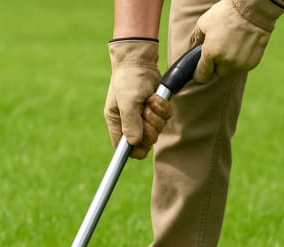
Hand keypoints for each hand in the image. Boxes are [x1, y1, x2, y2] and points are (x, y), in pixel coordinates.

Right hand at [104, 39, 167, 158]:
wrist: (140, 60)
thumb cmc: (128, 79)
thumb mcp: (127, 101)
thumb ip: (130, 122)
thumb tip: (134, 143)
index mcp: (117, 123)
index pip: (125, 149)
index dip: (135, 149)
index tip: (141, 139)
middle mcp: (130, 123)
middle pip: (146, 142)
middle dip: (149, 127)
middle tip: (145, 111)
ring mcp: (144, 117)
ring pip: (158, 129)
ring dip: (156, 114)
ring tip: (149, 100)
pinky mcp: (156, 109)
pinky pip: (166, 117)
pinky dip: (163, 107)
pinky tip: (155, 96)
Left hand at [190, 0, 283, 82]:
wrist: (253, 11)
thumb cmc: (227, 14)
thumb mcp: (204, 23)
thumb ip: (196, 39)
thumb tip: (191, 50)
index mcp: (211, 53)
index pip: (202, 75)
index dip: (199, 74)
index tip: (199, 72)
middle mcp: (225, 62)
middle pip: (217, 72)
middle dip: (216, 64)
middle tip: (219, 49)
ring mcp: (239, 64)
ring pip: (230, 69)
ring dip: (228, 62)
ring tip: (231, 45)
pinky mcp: (251, 64)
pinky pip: (241, 66)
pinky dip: (240, 60)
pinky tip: (241, 46)